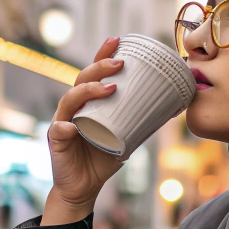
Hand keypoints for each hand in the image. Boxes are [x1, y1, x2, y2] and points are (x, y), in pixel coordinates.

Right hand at [42, 38, 124, 225]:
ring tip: (109, 88)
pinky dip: (64, 128)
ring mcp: (62, 122)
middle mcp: (73, 108)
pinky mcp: (56, 141)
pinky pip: (58, 131)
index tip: (117, 40)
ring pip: (69, 100)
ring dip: (87, 91)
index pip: (93, 73)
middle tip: (120, 63)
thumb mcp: (126, 137)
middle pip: (81, 80)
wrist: (84, 187)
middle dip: (99, 67)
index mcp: (88, 103)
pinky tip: (72, 127)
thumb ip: (141, 122)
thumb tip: (173, 107)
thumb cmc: (102, 159)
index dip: (102, 55)